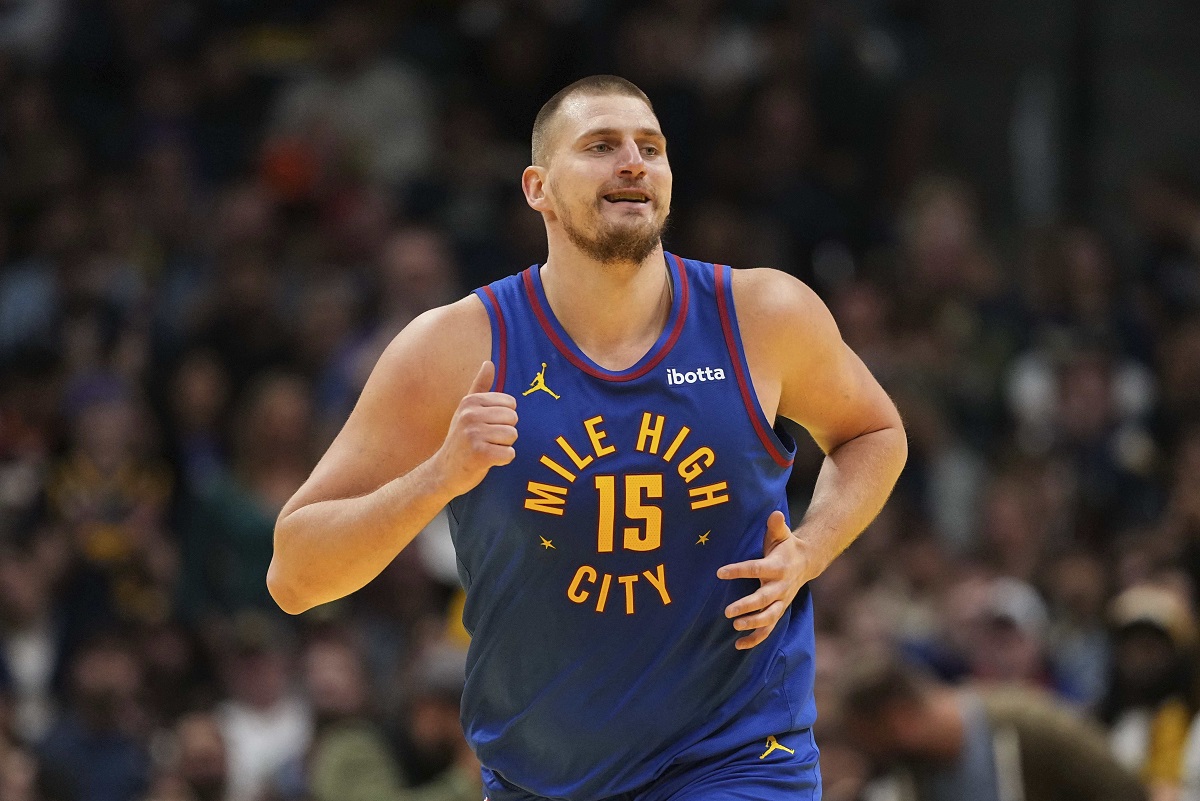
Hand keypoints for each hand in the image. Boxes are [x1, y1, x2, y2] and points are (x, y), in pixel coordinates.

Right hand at [434, 361, 517, 496]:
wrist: (443, 472)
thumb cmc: (460, 440)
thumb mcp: (466, 410)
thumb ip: (480, 386)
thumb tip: (489, 362)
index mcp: (470, 402)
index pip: (511, 404)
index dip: (503, 418)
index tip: (486, 427)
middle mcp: (470, 415)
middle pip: (513, 419)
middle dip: (505, 433)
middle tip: (486, 441)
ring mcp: (473, 434)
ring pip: (512, 436)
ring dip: (503, 446)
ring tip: (486, 449)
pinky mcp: (480, 455)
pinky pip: (509, 454)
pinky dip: (503, 460)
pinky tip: (487, 461)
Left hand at [717, 511, 811, 649]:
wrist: (806, 562)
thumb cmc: (786, 546)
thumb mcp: (782, 534)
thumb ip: (776, 526)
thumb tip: (775, 514)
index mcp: (778, 567)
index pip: (757, 569)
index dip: (739, 571)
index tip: (720, 572)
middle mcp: (781, 587)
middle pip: (764, 600)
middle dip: (747, 606)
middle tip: (727, 611)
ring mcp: (781, 601)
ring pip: (769, 617)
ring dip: (753, 624)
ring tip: (735, 626)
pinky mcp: (778, 611)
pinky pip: (768, 629)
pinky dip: (755, 639)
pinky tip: (738, 645)